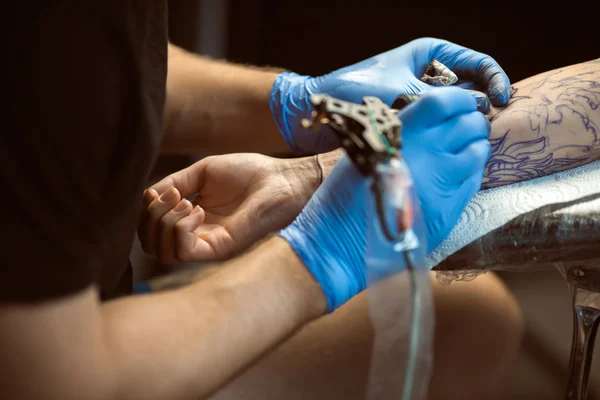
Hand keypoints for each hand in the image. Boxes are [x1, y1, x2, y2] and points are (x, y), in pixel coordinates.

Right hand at [138, 154, 318, 262]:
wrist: (283, 179)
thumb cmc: (251, 173)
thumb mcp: (203, 172)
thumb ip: (174, 183)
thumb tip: (146, 196)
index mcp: (193, 220)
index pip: (152, 230)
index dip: (147, 211)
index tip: (163, 190)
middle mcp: (199, 236)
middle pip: (151, 244)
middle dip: (150, 217)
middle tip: (173, 196)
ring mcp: (209, 244)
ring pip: (163, 252)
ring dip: (164, 222)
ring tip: (187, 201)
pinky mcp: (222, 247)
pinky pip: (183, 251)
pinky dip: (180, 227)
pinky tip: (197, 209)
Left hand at [270, 37, 508, 153]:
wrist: (319, 110)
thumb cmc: (353, 91)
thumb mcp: (401, 92)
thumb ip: (439, 101)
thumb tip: (479, 108)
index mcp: (431, 54)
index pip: (477, 63)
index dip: (495, 79)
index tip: (501, 100)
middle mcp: (430, 74)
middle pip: (472, 87)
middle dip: (482, 105)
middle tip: (486, 126)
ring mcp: (422, 96)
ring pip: (456, 110)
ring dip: (465, 123)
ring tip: (472, 139)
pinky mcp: (413, 118)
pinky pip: (439, 125)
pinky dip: (447, 134)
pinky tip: (453, 147)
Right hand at [280, 87, 491, 310]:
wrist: (342, 239)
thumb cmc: (347, 191)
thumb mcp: (366, 148)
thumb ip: (401, 130)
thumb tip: (431, 118)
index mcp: (403, 133)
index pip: (446, 102)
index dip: (459, 100)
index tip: (460, 104)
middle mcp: (428, 153)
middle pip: (469, 124)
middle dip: (472, 122)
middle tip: (465, 127)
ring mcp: (443, 182)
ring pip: (479, 151)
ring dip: (475, 146)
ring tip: (462, 151)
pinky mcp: (451, 209)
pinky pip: (475, 180)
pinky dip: (472, 171)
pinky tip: (456, 174)